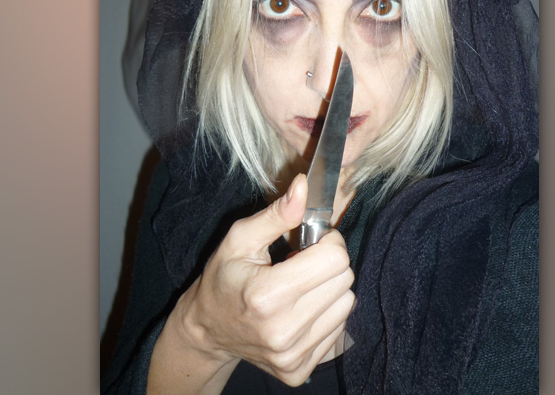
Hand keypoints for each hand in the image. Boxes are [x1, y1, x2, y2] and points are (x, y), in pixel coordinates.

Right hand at [176, 174, 354, 385]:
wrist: (207, 330)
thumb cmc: (223, 278)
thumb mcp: (240, 238)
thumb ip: (277, 213)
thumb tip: (304, 185)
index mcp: (267, 295)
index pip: (335, 259)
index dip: (327, 243)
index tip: (308, 243)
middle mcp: (282, 330)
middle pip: (345, 280)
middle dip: (329, 264)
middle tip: (301, 264)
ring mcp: (292, 354)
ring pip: (346, 304)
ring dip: (329, 290)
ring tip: (299, 287)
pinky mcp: (299, 369)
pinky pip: (338, 328)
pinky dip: (325, 313)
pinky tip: (300, 310)